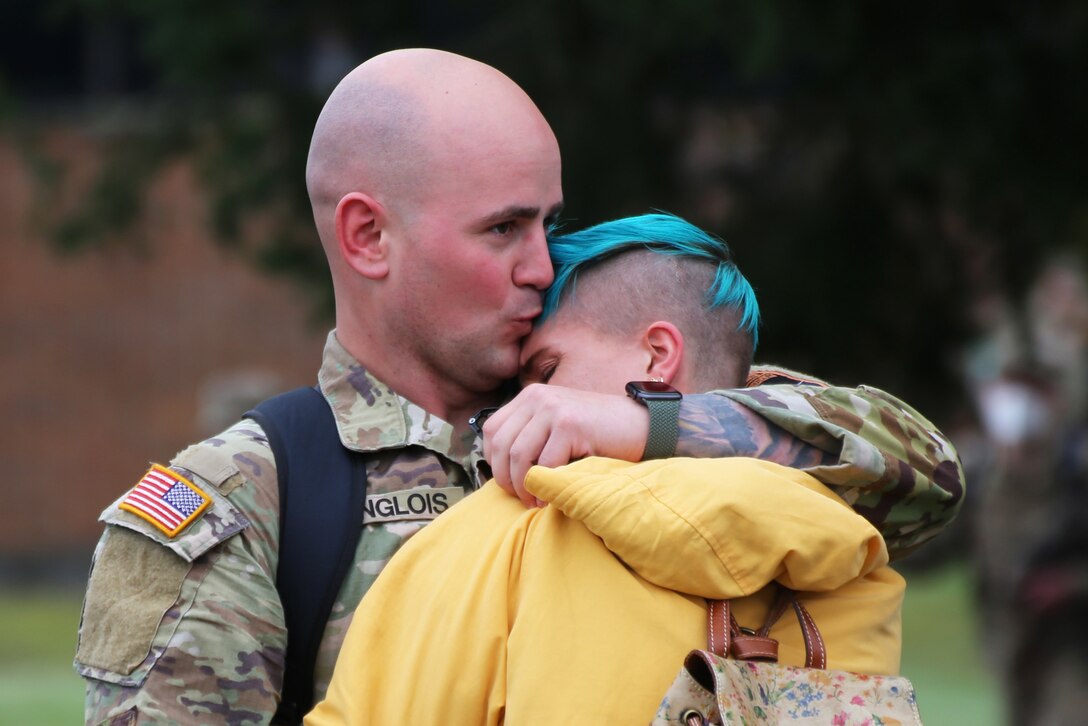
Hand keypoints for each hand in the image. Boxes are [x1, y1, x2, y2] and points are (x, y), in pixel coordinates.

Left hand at [481, 384, 648, 506]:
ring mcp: (554, 408)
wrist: (641, 426)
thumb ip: (531, 435)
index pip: (492, 430)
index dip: (494, 461)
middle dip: (505, 478)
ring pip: (519, 455)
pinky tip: (550, 498)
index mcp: (531, 396)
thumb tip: (499, 468)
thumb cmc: (599, 434)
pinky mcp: (570, 424)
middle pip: (502, 444)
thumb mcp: (557, 426)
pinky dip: (545, 486)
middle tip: (520, 499)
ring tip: (534, 501)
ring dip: (523, 486)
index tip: (508, 483)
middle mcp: (538, 397)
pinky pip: (545, 463)